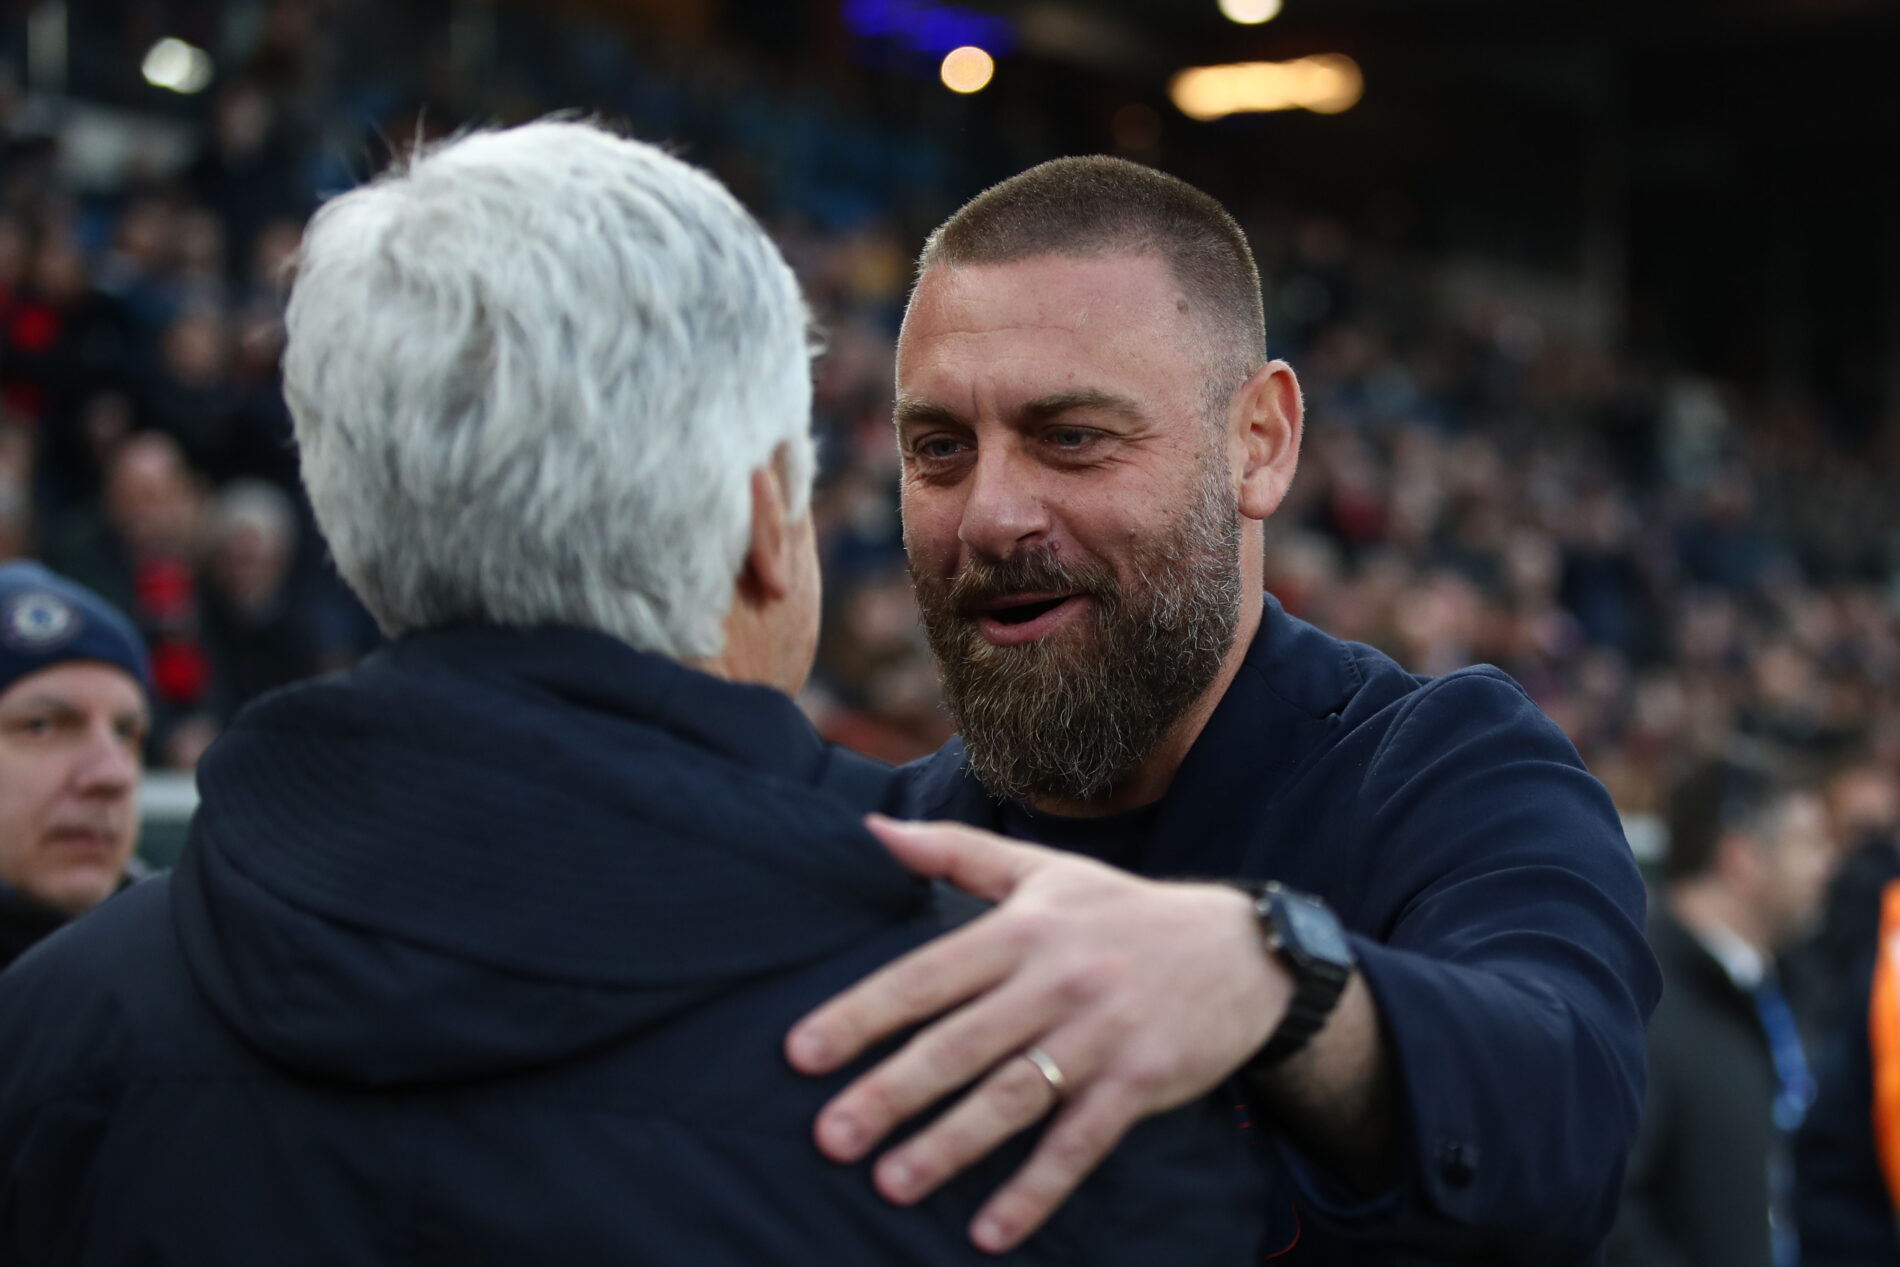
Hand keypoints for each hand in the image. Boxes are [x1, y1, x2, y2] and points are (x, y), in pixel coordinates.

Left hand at [785, 815, 1290, 1252]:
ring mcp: (1100, 1034)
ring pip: (1012, 1096)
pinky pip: (1079, 1142)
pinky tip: (990, 1230)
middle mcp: (1056, 980)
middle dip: (891, 1092)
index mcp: (1023, 928)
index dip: (863, 1013)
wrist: (1242, 951)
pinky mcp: (1140, 1081)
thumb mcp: (1043, 869)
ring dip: (950, 1145)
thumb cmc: (1122, 912)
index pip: (927, 975)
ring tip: (890, 1184)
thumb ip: (954, 852)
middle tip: (830, 1137)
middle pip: (960, 1043)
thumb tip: (870, 828)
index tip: (803, 1053)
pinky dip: (1035, 1188)